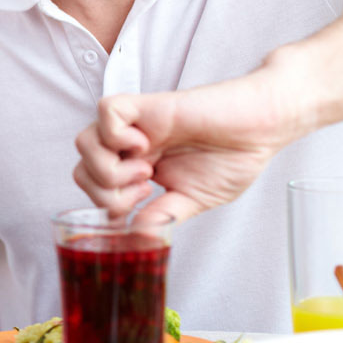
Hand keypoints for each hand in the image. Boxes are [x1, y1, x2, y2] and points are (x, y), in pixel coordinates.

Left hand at [73, 70, 304, 221]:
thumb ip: (162, 217)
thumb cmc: (234, 157)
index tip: (142, 204)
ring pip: (83, 143)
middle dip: (105, 191)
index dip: (106, 204)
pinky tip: (146, 143)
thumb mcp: (193, 200)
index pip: (92, 186)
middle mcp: (128, 146)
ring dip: (110, 166)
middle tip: (146, 188)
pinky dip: (117, 134)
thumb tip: (136, 238)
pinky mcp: (147, 105)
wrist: (262, 128)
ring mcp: (135, 125)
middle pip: (80, 169)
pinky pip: (106, 111)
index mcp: (136, 167)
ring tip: (147, 167)